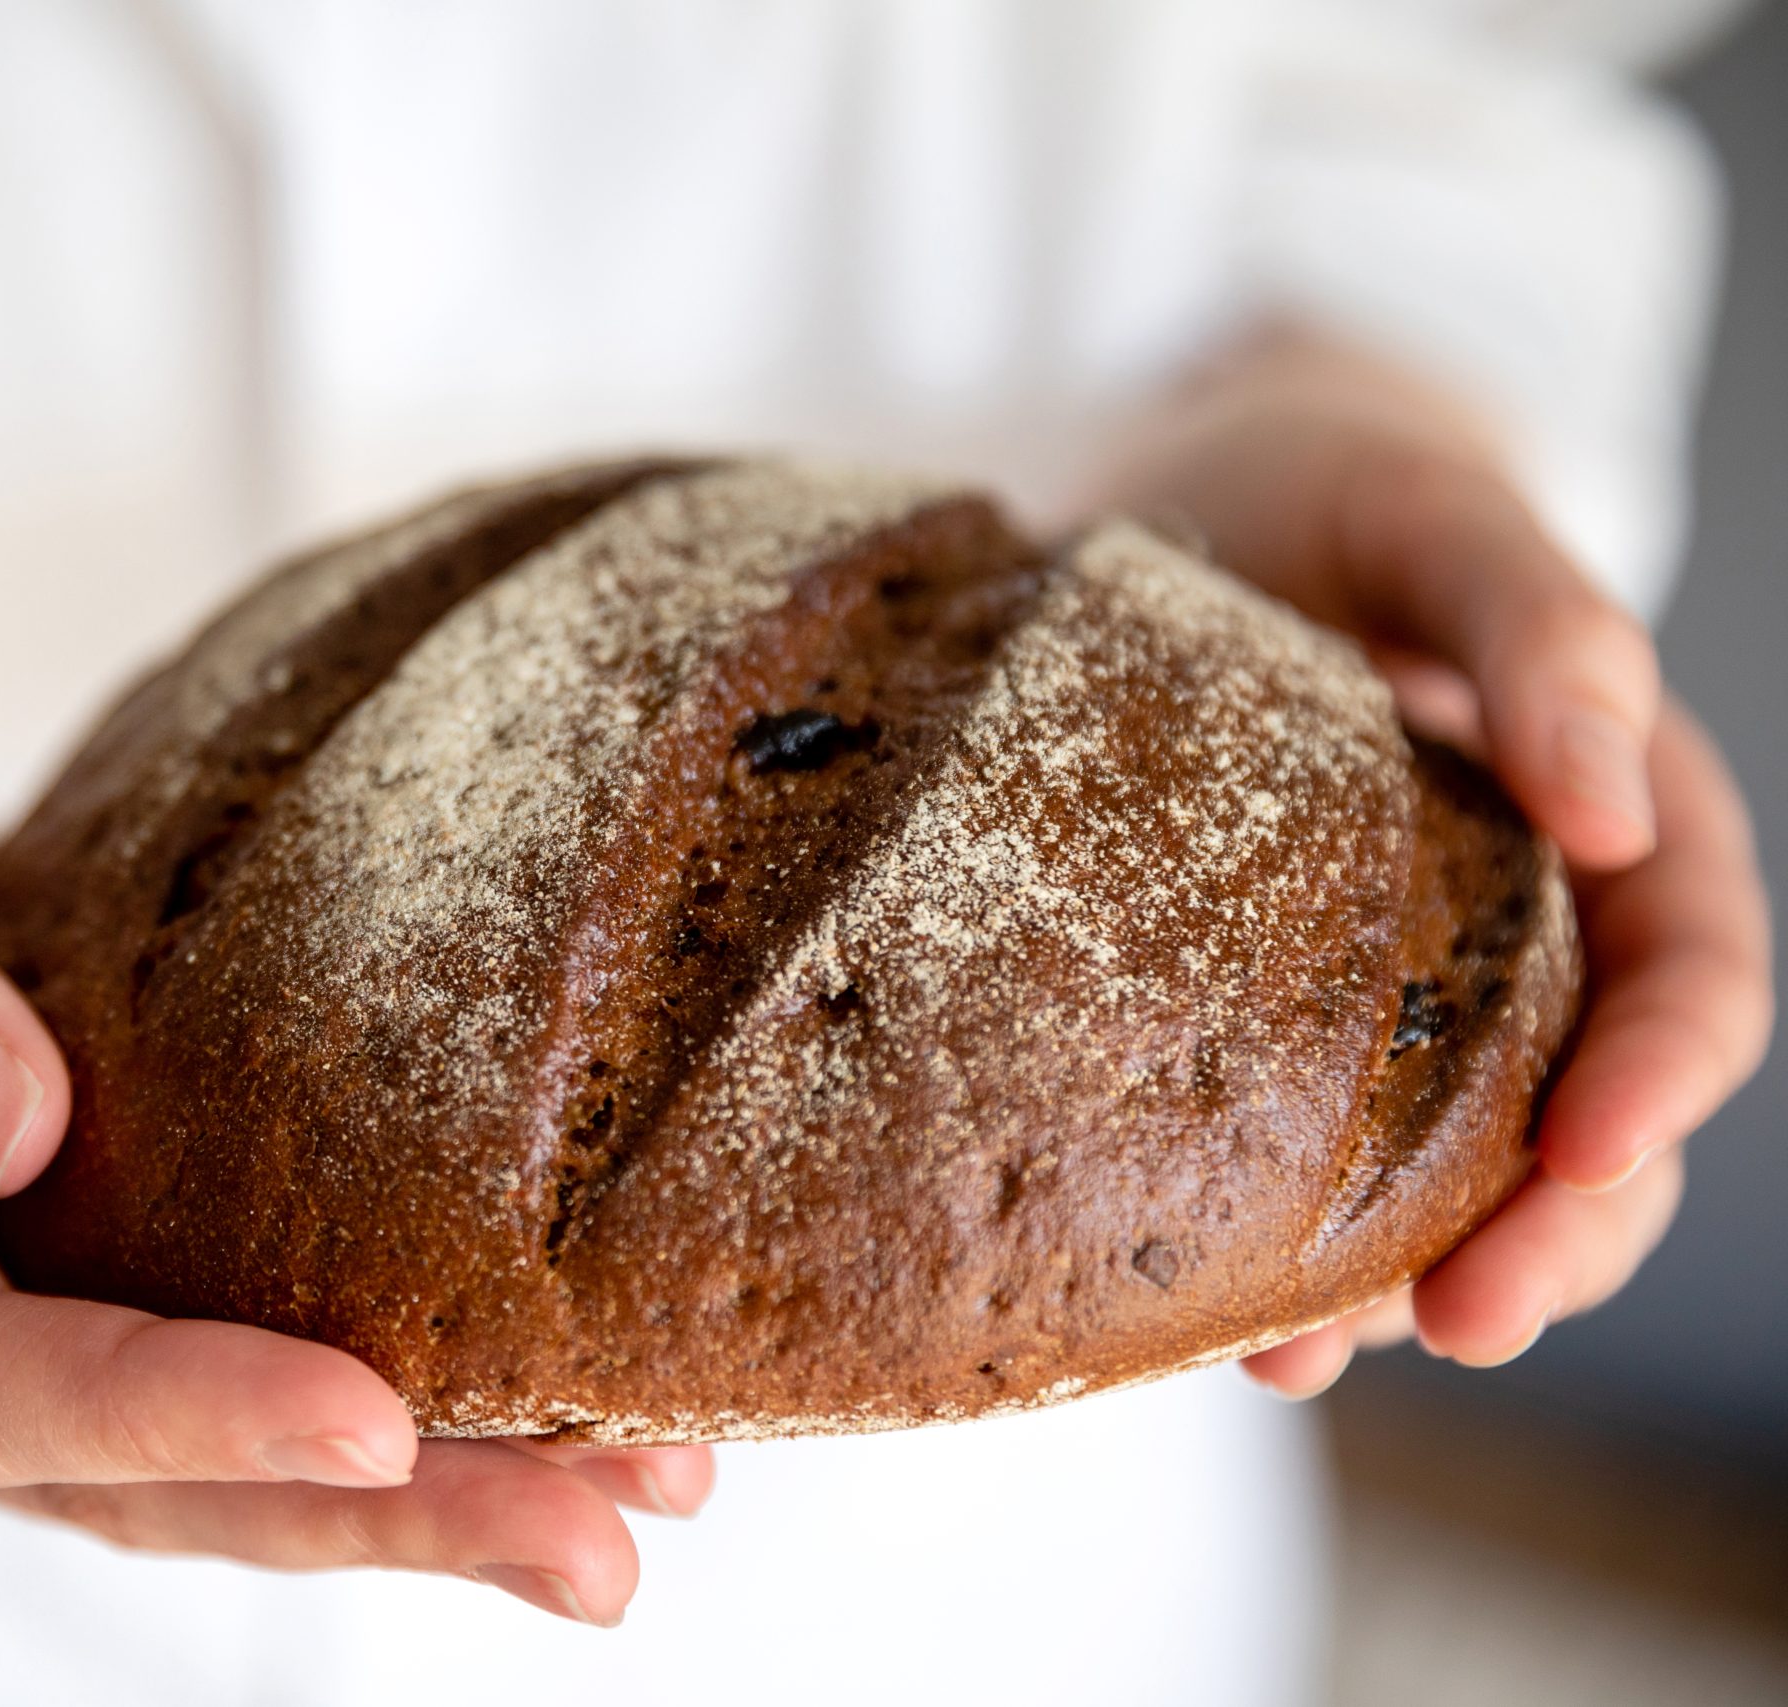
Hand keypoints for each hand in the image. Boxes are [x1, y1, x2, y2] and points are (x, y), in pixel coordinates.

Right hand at [0, 646, 709, 1624]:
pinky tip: (539, 1433)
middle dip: (352, 1519)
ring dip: (398, 1516)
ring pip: (170, 1483)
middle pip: (100, 1481)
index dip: (167, 1407)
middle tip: (595, 1545)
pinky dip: (364, 1438)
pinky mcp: (48, 1300)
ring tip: (618, 1517)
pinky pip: (197, 1404)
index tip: (377, 1415)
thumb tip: (0, 1122)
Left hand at [1094, 331, 1774, 1395]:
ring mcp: (1403, 995)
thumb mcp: (1431, 512)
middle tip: (1459, 1325)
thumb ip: (1539, 625)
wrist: (1181, 499)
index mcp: (1615, 827)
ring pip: (1457, 1180)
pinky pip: (1307, 1159)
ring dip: (1407, 1285)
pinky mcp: (1273, 1020)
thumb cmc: (1329, 485)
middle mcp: (1528, 935)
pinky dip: (1282, 1247)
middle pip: (1591, 1129)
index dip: (1661, 1078)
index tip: (1592, 1149)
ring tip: (1311, 1354)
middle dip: (1548, 1242)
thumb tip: (1611, 793)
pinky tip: (1225, 1319)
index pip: (1692, 981)